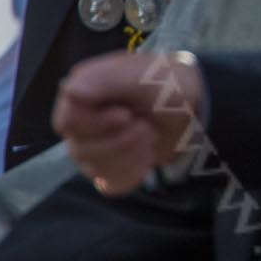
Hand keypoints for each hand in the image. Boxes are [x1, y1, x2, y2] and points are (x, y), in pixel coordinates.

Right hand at [54, 51, 204, 194]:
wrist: (193, 108)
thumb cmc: (166, 84)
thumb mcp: (141, 75)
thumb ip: (106, 80)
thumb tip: (69, 90)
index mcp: (82, 94)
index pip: (67, 122)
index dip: (96, 124)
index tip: (127, 115)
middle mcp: (81, 123)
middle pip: (79, 150)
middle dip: (120, 141)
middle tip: (147, 125)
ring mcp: (93, 148)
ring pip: (94, 169)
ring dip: (130, 155)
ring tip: (150, 135)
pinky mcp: (109, 168)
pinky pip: (110, 184)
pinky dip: (133, 173)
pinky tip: (146, 156)